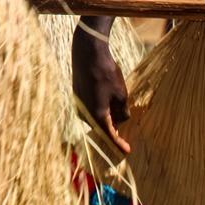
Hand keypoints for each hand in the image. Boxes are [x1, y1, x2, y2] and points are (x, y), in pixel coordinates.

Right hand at [72, 23, 129, 153]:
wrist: (87, 52)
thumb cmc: (106, 73)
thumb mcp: (121, 94)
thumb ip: (123, 111)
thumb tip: (122, 120)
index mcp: (97, 115)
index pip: (110, 135)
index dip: (119, 144)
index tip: (127, 151)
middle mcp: (85, 113)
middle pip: (102, 127)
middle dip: (114, 130)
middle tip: (124, 136)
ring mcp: (79, 104)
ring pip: (96, 117)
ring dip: (107, 118)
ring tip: (118, 110)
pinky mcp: (77, 96)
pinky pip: (90, 109)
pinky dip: (100, 109)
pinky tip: (108, 100)